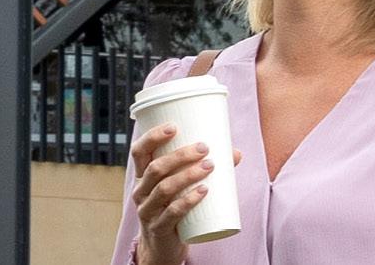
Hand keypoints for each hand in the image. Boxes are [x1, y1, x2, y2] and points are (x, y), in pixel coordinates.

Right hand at [124, 124, 232, 264]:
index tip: (174, 126)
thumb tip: (235, 153)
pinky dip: (188, 200)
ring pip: (164, 188)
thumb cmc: (173, 209)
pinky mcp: (159, 228)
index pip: (139, 152)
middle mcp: (140, 191)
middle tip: (204, 148)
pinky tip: (203, 191)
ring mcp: (147, 211)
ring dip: (188, 175)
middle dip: (180, 155)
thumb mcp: (181, 188)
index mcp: (142, 177)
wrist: (162, 247)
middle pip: (155, 168)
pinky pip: (172, 212)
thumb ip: (204, 169)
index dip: (153, 137)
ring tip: (210, 166)